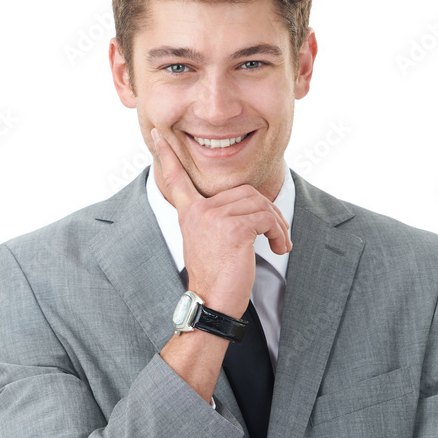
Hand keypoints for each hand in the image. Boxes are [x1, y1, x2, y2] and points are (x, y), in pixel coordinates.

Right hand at [150, 128, 291, 318]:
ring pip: (259, 203)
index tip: (158, 134)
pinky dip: (279, 232)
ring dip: (277, 223)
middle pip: (245, 191)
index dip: (167, 156)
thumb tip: (248, 206)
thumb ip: (217, 219)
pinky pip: (266, 217)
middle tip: (276, 233)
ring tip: (279, 243)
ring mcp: (215, 217)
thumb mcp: (209, 242)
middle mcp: (199, 211)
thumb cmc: (215, 279)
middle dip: (267, 211)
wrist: (212, 303)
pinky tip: (277, 247)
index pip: (176, 178)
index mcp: (189, 213)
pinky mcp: (234, 228)